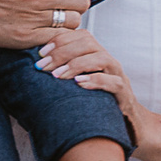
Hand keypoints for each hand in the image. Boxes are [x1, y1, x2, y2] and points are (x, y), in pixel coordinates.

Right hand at [0, 0, 88, 48]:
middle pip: (80, 2)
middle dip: (74, 1)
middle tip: (63, 3)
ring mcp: (32, 20)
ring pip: (72, 22)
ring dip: (67, 19)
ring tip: (54, 17)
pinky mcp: (24, 38)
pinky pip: (55, 38)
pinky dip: (55, 35)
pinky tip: (45, 29)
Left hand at [33, 28, 155, 147]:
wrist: (127, 125)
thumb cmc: (96, 102)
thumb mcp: (77, 83)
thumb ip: (62, 72)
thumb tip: (33, 67)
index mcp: (96, 55)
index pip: (80, 35)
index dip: (59, 40)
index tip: (40, 53)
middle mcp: (108, 61)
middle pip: (88, 42)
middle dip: (62, 52)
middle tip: (43, 66)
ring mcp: (118, 76)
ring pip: (101, 58)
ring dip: (76, 64)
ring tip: (57, 76)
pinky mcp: (124, 94)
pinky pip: (114, 82)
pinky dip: (96, 80)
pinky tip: (79, 84)